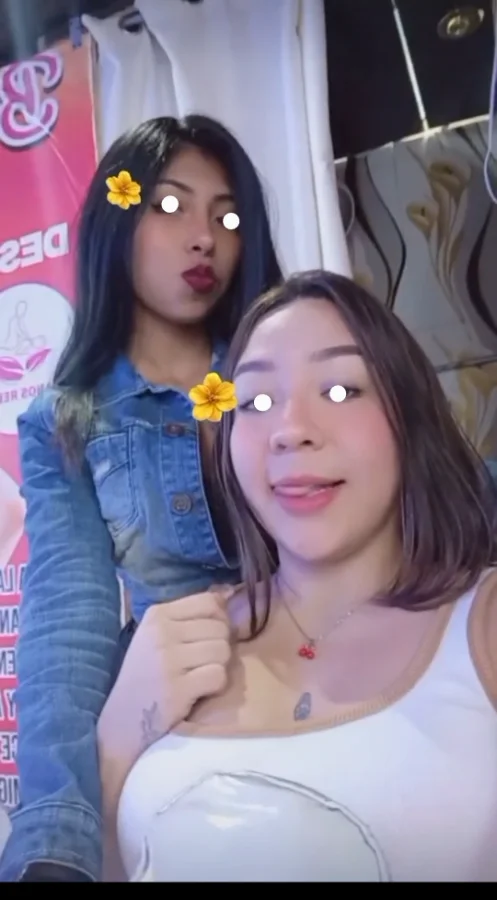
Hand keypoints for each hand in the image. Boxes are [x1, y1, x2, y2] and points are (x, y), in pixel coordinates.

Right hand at [98, 584, 235, 757]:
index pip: (209, 601)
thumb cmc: (146, 674)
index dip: (220, 619)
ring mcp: (168, 660)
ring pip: (223, 650)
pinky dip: (215, 686)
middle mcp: (161, 632)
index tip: (209, 636)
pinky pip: (218, 676)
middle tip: (203, 662)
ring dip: (219, 666)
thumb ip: (190, 615)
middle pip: (220, 627)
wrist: (123, 720)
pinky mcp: (177, 688)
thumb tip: (229, 592)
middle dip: (220, 645)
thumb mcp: (158, 635)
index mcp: (157, 614)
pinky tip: (199, 690)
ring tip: (200, 675)